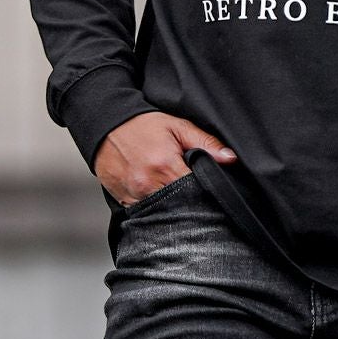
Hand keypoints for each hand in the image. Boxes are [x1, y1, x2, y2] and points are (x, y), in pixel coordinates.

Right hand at [94, 111, 237, 207]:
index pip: (195, 191)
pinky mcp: (124, 201)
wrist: (106, 125)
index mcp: (165, 166)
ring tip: (177, 197)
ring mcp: (134, 195)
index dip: (205, 192)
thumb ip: (205, 142)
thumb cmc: (143, 125)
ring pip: (162, 212)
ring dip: (172, 208)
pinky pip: (145, 213)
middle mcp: (148, 184)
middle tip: (195, 197)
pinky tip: (160, 200)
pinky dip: (155, 209)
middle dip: (190, 203)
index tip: (210, 191)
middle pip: (180, 205)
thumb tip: (230, 158)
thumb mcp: (177, 126)